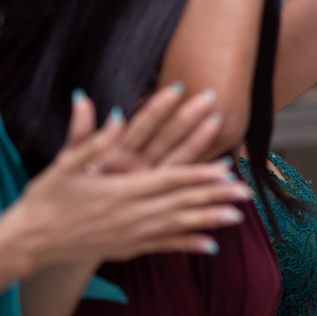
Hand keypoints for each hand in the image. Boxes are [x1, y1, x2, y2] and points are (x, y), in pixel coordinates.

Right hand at [3, 96, 253, 266]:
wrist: (28, 241)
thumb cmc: (45, 199)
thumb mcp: (63, 165)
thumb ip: (88, 139)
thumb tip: (108, 111)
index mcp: (120, 187)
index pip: (168, 176)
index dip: (198, 172)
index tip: (225, 166)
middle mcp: (130, 212)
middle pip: (181, 200)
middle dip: (214, 194)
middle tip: (246, 189)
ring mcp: (129, 233)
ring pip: (177, 224)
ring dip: (209, 218)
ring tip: (239, 214)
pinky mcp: (126, 247)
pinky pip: (162, 246)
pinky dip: (187, 244)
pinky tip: (211, 245)